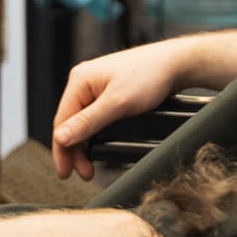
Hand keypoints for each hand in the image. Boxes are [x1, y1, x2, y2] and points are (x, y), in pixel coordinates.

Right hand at [51, 39, 190, 181]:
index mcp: (80, 79)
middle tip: (83, 173)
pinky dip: (94, 134)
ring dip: (84, 144)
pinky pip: (94, 116)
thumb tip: (60, 138)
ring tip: (89, 166)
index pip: (61, 120)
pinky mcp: (108, 91)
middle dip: (74, 150)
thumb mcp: (117, 104)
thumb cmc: (150, 75)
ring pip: (82, 121)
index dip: (62, 150)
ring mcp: (97, 85)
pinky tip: (97, 147)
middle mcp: (85, 80)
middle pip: (70, 122)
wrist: (175, 64)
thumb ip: (88, 122)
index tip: (66, 172)